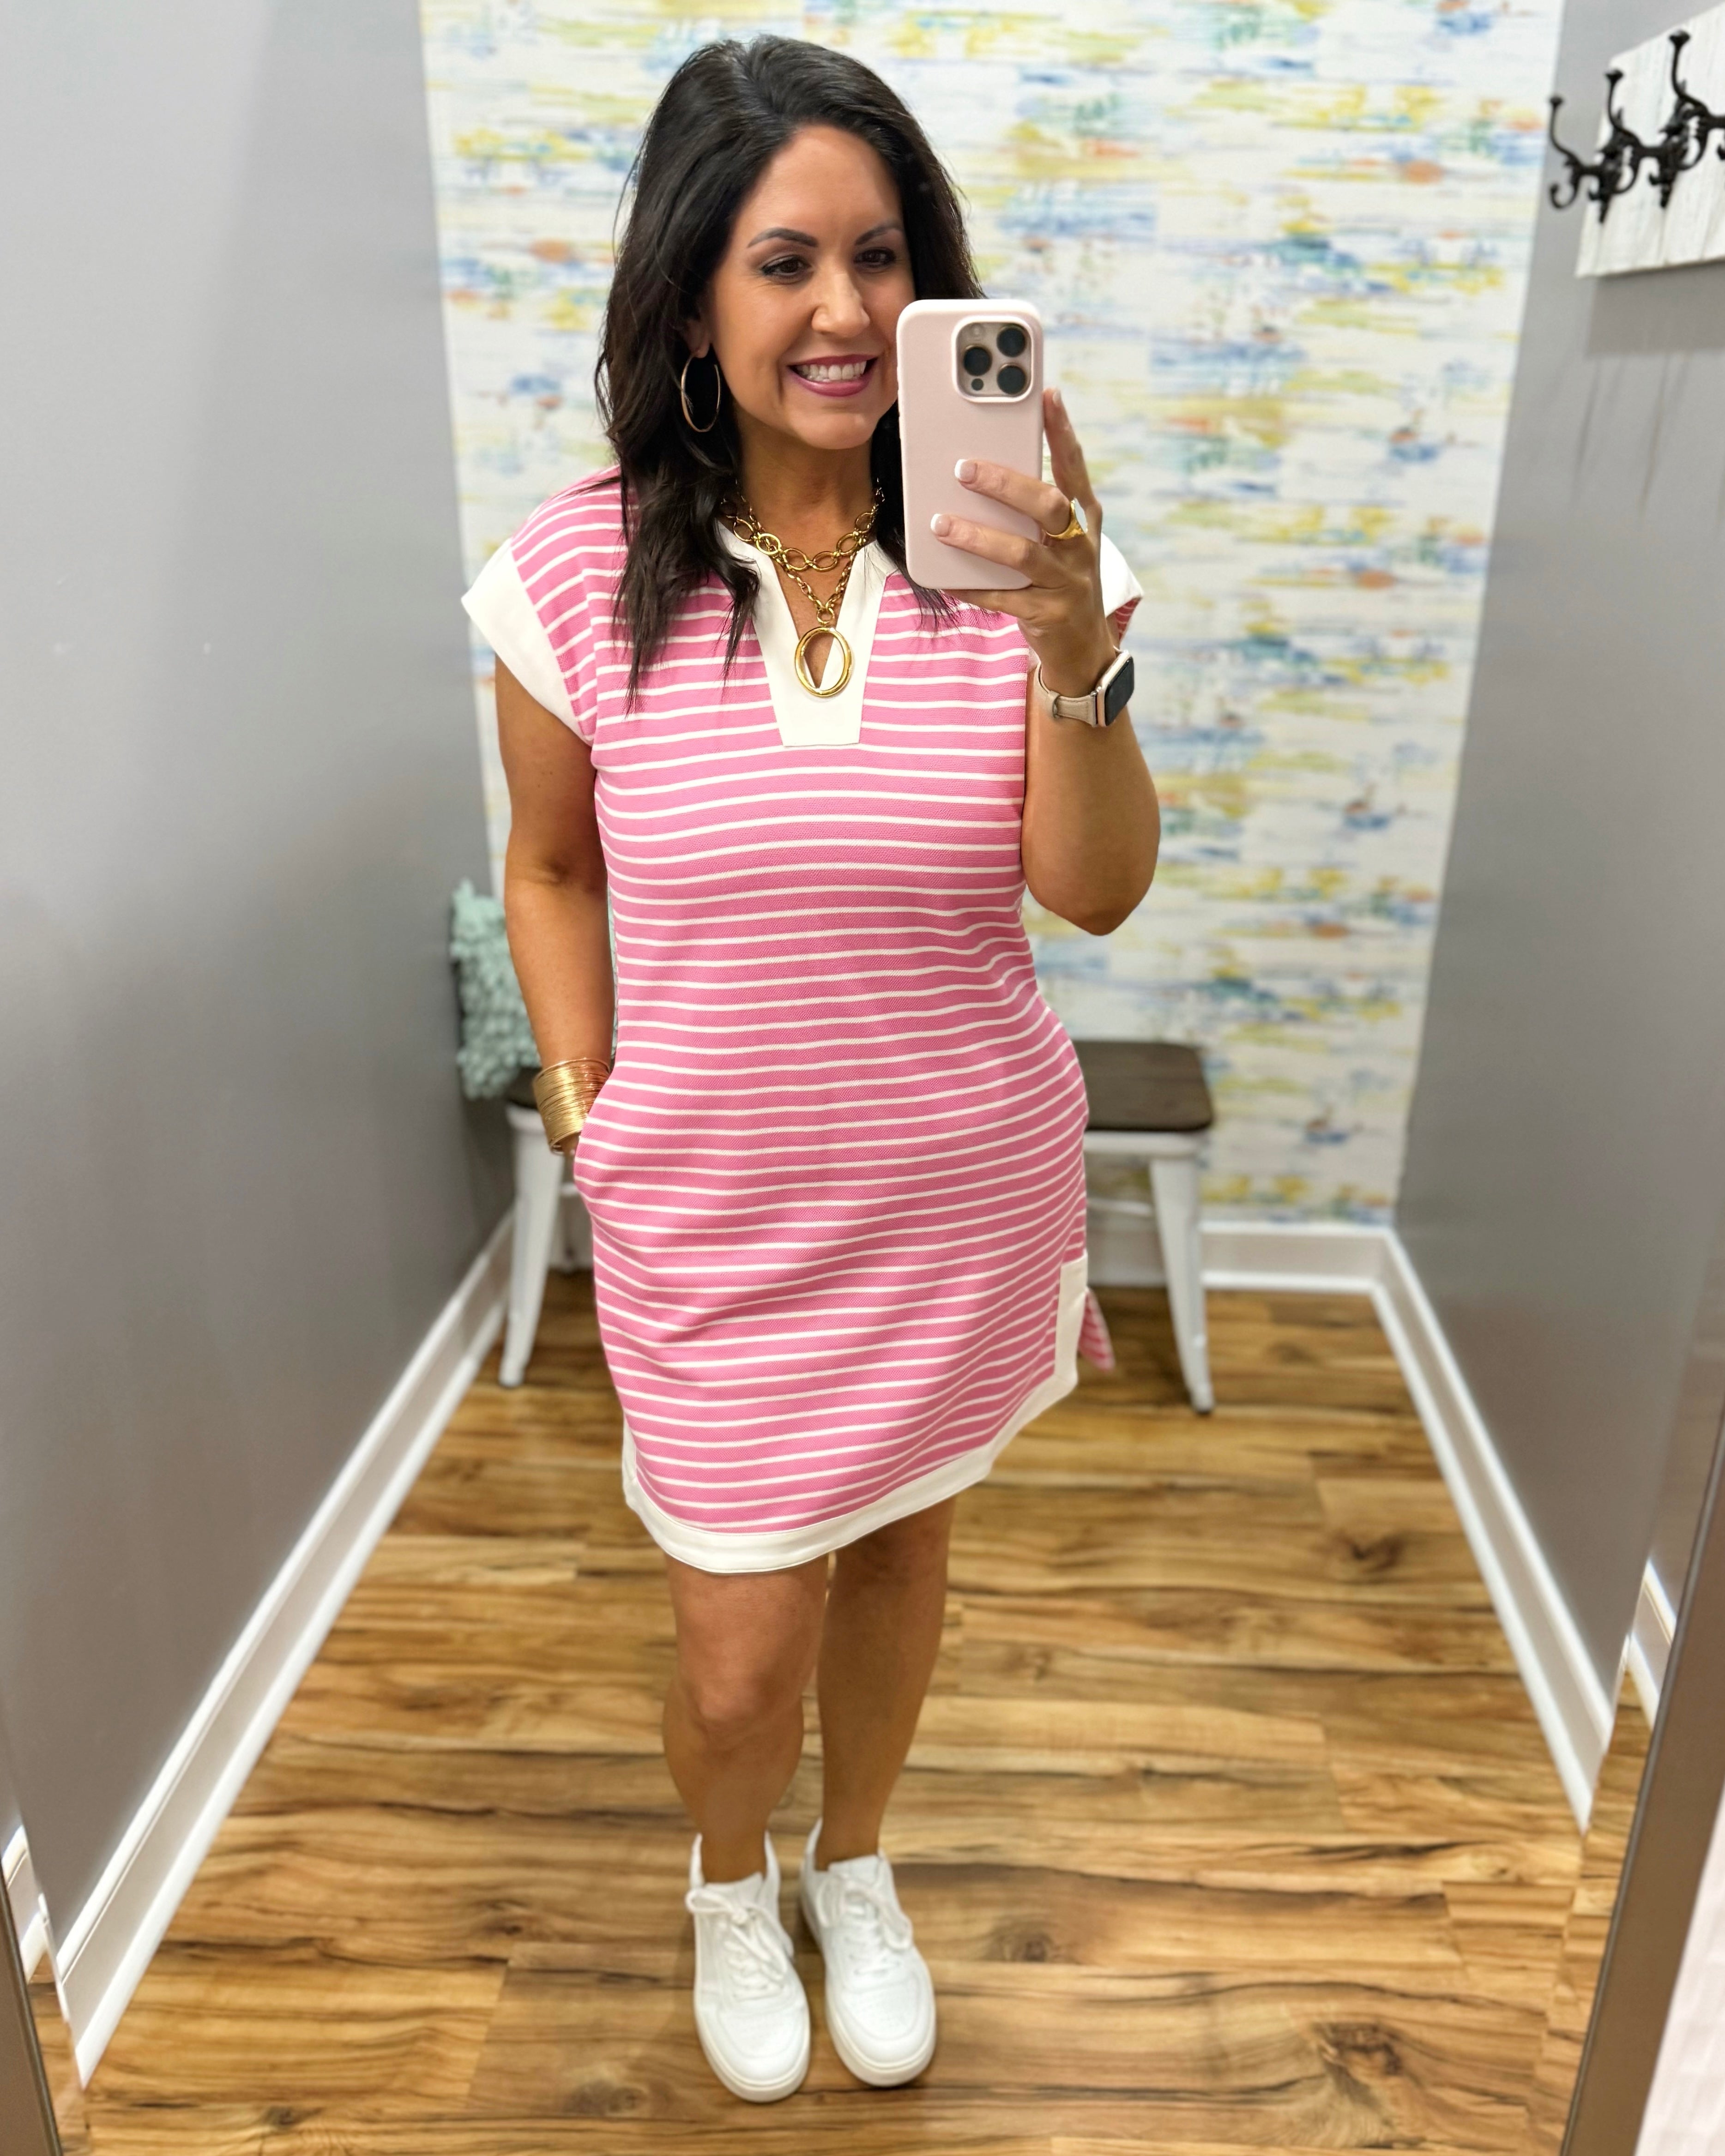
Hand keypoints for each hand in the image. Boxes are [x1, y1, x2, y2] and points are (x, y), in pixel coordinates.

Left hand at [928, 387, 1114, 696]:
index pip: (1074, 467)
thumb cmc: (1061, 580)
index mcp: (1083, 519)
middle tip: (964, 467)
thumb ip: (1032, 508)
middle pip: (1047, 505)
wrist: (1084, 649)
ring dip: (979, 536)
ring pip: (1022, 553)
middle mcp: (1080, 546)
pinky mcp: (1046, 615)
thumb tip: (982, 467)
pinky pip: (1002, 597)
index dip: (1062, 431)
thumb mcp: (1059, 540)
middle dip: (1006, 484)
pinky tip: (944, 576)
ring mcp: (1066, 582)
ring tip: (941, 524)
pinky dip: (971, 586)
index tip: (1047, 395)